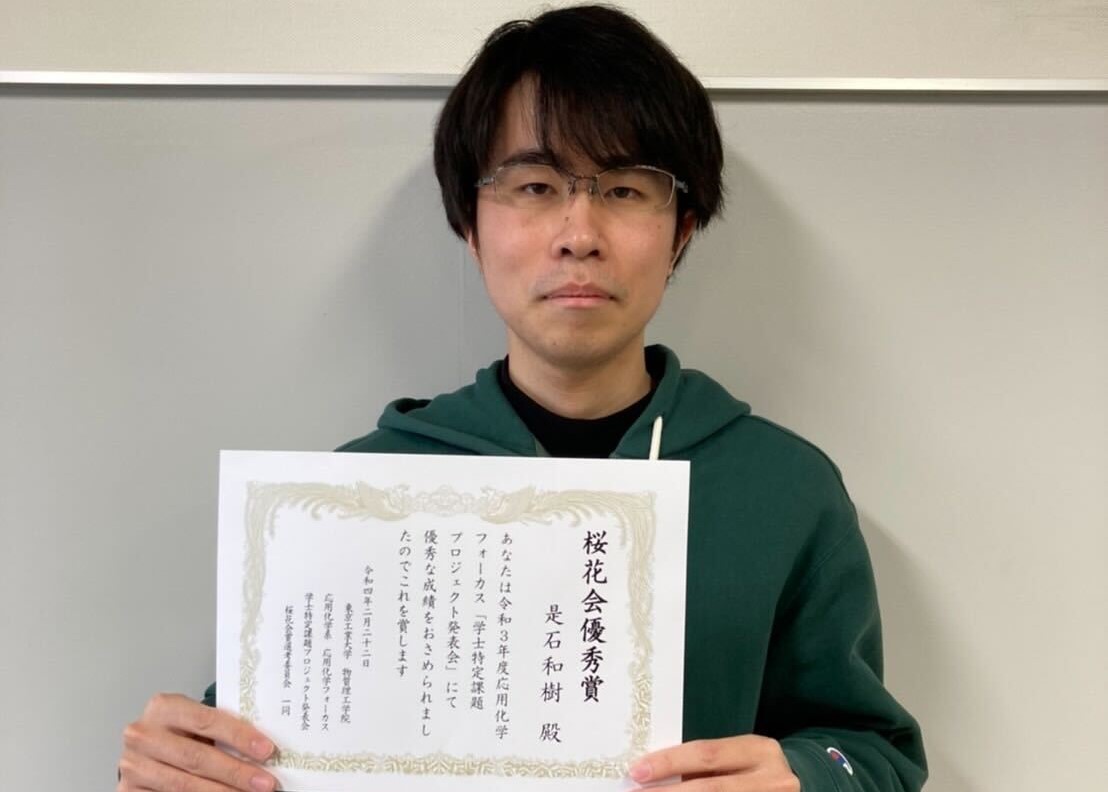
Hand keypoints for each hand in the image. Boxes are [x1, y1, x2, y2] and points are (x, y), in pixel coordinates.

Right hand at [119, 692, 279, 791]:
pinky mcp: (129, 791)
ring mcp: (133, 765)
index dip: (239, 736)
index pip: (207, 721)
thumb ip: (221, 729)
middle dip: (235, 772)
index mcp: (163, 707)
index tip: (267, 750)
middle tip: (265, 782)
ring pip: (184, 784)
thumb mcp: (196, 722)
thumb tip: (264, 748)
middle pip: (197, 757)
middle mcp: (143, 735)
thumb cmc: (180, 732)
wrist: (145, 748)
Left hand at [628, 735, 799, 791]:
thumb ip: (706, 763)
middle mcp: (771, 779)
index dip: (670, 762)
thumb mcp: (739, 756)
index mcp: (758, 750)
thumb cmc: (756, 768)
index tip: (638, 771)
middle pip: (711, 789)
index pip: (707, 754)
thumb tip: (657, 771)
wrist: (804, 784)